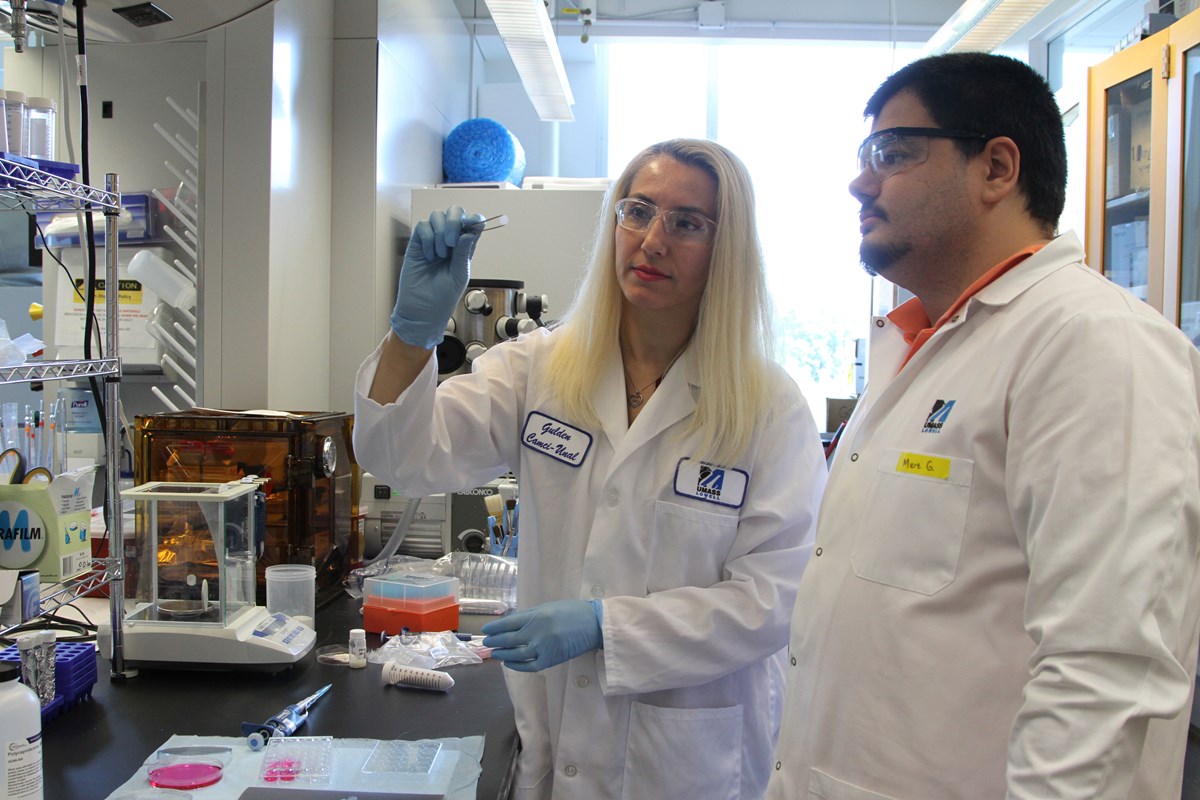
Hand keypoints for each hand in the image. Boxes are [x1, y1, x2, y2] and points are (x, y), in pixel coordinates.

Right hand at [390, 206, 485, 348]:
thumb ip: (464, 253)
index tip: (474, 223)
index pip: (471, 224)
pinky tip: (429, 256)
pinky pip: (422, 226)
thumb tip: (470, 231)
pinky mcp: (417, 244)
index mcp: (464, 248)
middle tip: (452, 242)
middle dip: (454, 222)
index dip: (473, 219)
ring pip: (437, 216)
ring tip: (440, 254)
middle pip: (454, 213)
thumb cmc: (442, 298)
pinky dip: (427, 238)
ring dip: (441, 232)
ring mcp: (433, 241)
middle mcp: (449, 241)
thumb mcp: (459, 275)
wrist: (422, 310)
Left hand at [481, 599, 602, 671]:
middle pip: (509, 639)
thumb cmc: (571, 612)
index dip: (495, 627)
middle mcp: (537, 631)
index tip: (486, 630)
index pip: (508, 623)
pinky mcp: (551, 660)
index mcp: (537, 615)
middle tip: (486, 643)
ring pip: (517, 654)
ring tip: (495, 654)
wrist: (594, 624)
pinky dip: (517, 666)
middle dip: (495, 641)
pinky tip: (509, 664)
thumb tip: (510, 624)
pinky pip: (530, 666)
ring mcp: (544, 647)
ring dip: (503, 654)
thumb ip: (530, 615)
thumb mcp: (548, 607)